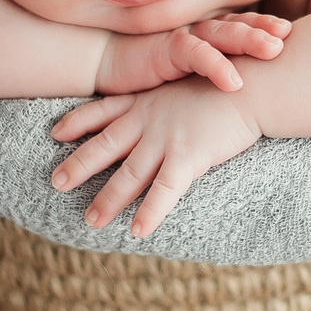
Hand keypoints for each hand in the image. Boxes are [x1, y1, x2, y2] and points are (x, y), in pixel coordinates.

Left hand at [51, 79, 266, 236]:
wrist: (255, 80)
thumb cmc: (231, 78)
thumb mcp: (190, 80)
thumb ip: (175, 98)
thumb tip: (172, 107)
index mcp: (148, 100)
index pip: (103, 110)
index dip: (78, 122)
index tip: (56, 132)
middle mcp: (149, 119)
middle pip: (105, 146)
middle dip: (78, 165)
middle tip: (56, 182)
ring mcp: (166, 138)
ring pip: (128, 174)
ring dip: (108, 199)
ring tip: (91, 220)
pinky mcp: (189, 156)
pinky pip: (164, 190)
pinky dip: (149, 212)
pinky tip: (138, 232)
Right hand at [94, 13, 288, 94]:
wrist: (106, 62)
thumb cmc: (149, 67)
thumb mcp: (187, 69)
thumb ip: (213, 66)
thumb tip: (250, 81)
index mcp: (206, 32)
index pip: (241, 24)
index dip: (266, 25)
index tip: (292, 33)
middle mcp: (198, 30)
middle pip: (238, 24)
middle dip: (265, 28)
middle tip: (290, 35)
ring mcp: (183, 36)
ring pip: (222, 34)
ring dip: (249, 41)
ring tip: (274, 51)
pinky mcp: (165, 49)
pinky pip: (196, 55)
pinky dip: (216, 66)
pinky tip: (235, 81)